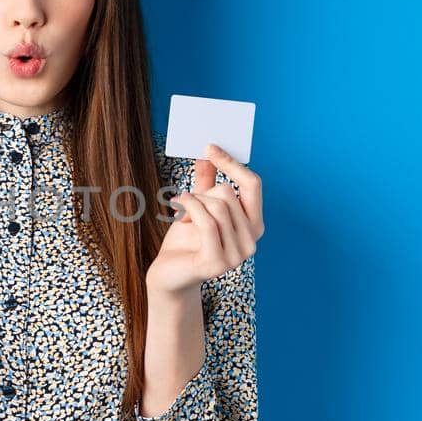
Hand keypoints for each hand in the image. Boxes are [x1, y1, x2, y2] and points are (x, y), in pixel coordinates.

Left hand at [147, 141, 264, 296]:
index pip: (253, 185)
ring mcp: (237, 255)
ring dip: (192, 203)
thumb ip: (207, 183)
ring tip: (180, 211)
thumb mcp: (197, 207)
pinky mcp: (217, 263)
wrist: (168, 273)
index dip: (232, 164)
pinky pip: (207, 222)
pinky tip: (177, 208)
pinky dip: (189, 208)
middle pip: (228, 194)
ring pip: (217, 206)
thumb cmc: (184, 240)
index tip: (210, 147)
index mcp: (253, 225)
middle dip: (201, 193)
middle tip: (186, 203)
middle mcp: (251, 242)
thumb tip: (209, 153)